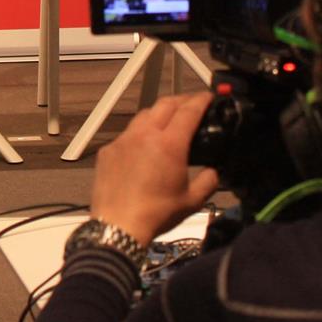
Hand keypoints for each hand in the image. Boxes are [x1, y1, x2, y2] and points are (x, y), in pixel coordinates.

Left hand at [89, 92, 218, 245]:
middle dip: (181, 101)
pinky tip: (143, 146)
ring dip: (158, 114)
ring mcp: (123, 140)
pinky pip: (127, 134)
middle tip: (191, 105)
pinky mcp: (108, 149)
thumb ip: (209, 182)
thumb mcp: (192, 201)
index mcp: (169, 143)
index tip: (209, 97)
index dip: (201, 100)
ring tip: (168, 122)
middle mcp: (144, 134)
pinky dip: (139, 134)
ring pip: (143, 116)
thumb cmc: (157, 213)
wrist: (118, 224)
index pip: (188, 111)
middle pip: (164, 104)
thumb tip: (213, 172)